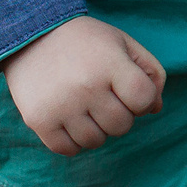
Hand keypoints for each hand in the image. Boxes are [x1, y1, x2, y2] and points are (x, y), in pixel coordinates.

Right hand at [2, 16, 166, 155]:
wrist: (31, 36)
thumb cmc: (86, 41)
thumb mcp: (123, 43)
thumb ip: (149, 72)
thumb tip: (155, 108)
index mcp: (110, 63)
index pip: (144, 99)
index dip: (144, 100)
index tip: (130, 90)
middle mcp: (86, 87)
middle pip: (122, 125)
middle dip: (120, 115)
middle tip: (106, 97)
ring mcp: (61, 106)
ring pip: (96, 141)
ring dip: (97, 129)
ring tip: (87, 107)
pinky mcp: (38, 121)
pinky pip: (68, 149)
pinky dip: (74, 141)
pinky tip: (71, 119)